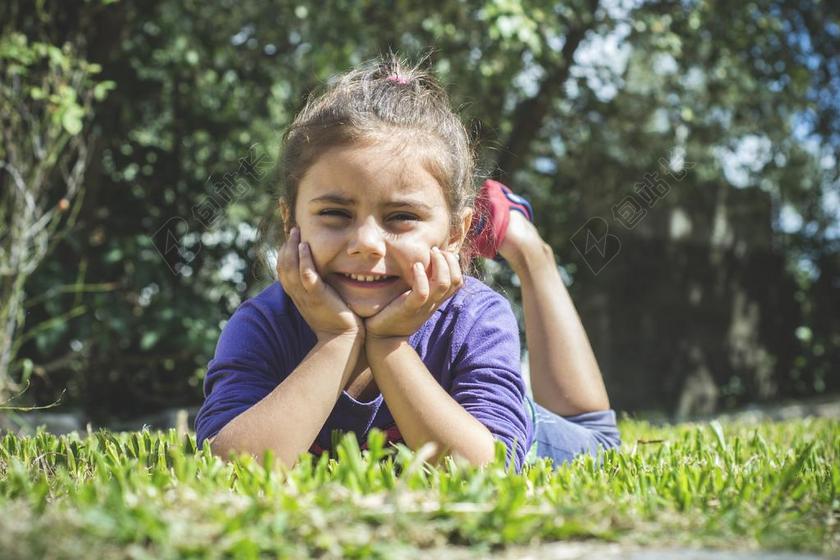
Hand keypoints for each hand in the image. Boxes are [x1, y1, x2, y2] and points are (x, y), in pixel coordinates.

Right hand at [276, 227, 363, 341]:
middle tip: (293, 230)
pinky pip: (307, 276)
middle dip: (286, 246)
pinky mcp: (318, 297)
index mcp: (297, 296)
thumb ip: (317, 289)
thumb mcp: (321, 303)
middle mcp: (297, 295)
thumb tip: (322, 276)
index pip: (283, 272)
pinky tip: (305, 246)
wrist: (341, 340)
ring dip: (292, 248)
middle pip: (284, 267)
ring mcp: (306, 296)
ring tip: (296, 232)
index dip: (284, 254)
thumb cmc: (335, 321)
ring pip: (291, 269)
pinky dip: (304, 260)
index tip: (290, 240)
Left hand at [365, 246, 463, 340]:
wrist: (382, 338)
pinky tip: (415, 266)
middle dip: (449, 261)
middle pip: (456, 281)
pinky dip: (421, 277)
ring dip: (439, 264)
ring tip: (429, 253)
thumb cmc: (395, 313)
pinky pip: (421, 293)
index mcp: (436, 300)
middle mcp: (433, 303)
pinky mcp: (408, 309)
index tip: (441, 252)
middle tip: (435, 250)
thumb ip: (421, 284)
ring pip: (443, 284)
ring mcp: (422, 306)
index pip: (458, 281)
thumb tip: (426, 264)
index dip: (455, 264)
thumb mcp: (413, 298)